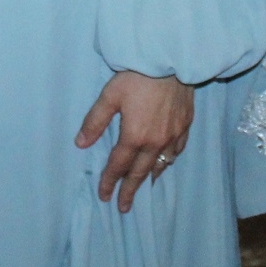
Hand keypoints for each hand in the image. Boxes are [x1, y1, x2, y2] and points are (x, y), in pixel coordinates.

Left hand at [76, 71, 194, 213]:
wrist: (170, 60)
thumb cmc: (137, 76)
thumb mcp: (110, 96)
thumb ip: (95, 121)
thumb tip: (80, 143)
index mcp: (134, 136)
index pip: (118, 165)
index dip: (109, 181)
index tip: (104, 195)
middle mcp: (155, 141)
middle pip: (140, 172)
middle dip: (129, 191)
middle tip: (123, 207)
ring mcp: (173, 135)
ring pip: (160, 164)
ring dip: (149, 178)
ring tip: (142, 187)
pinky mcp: (185, 126)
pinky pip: (176, 151)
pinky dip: (168, 161)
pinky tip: (165, 162)